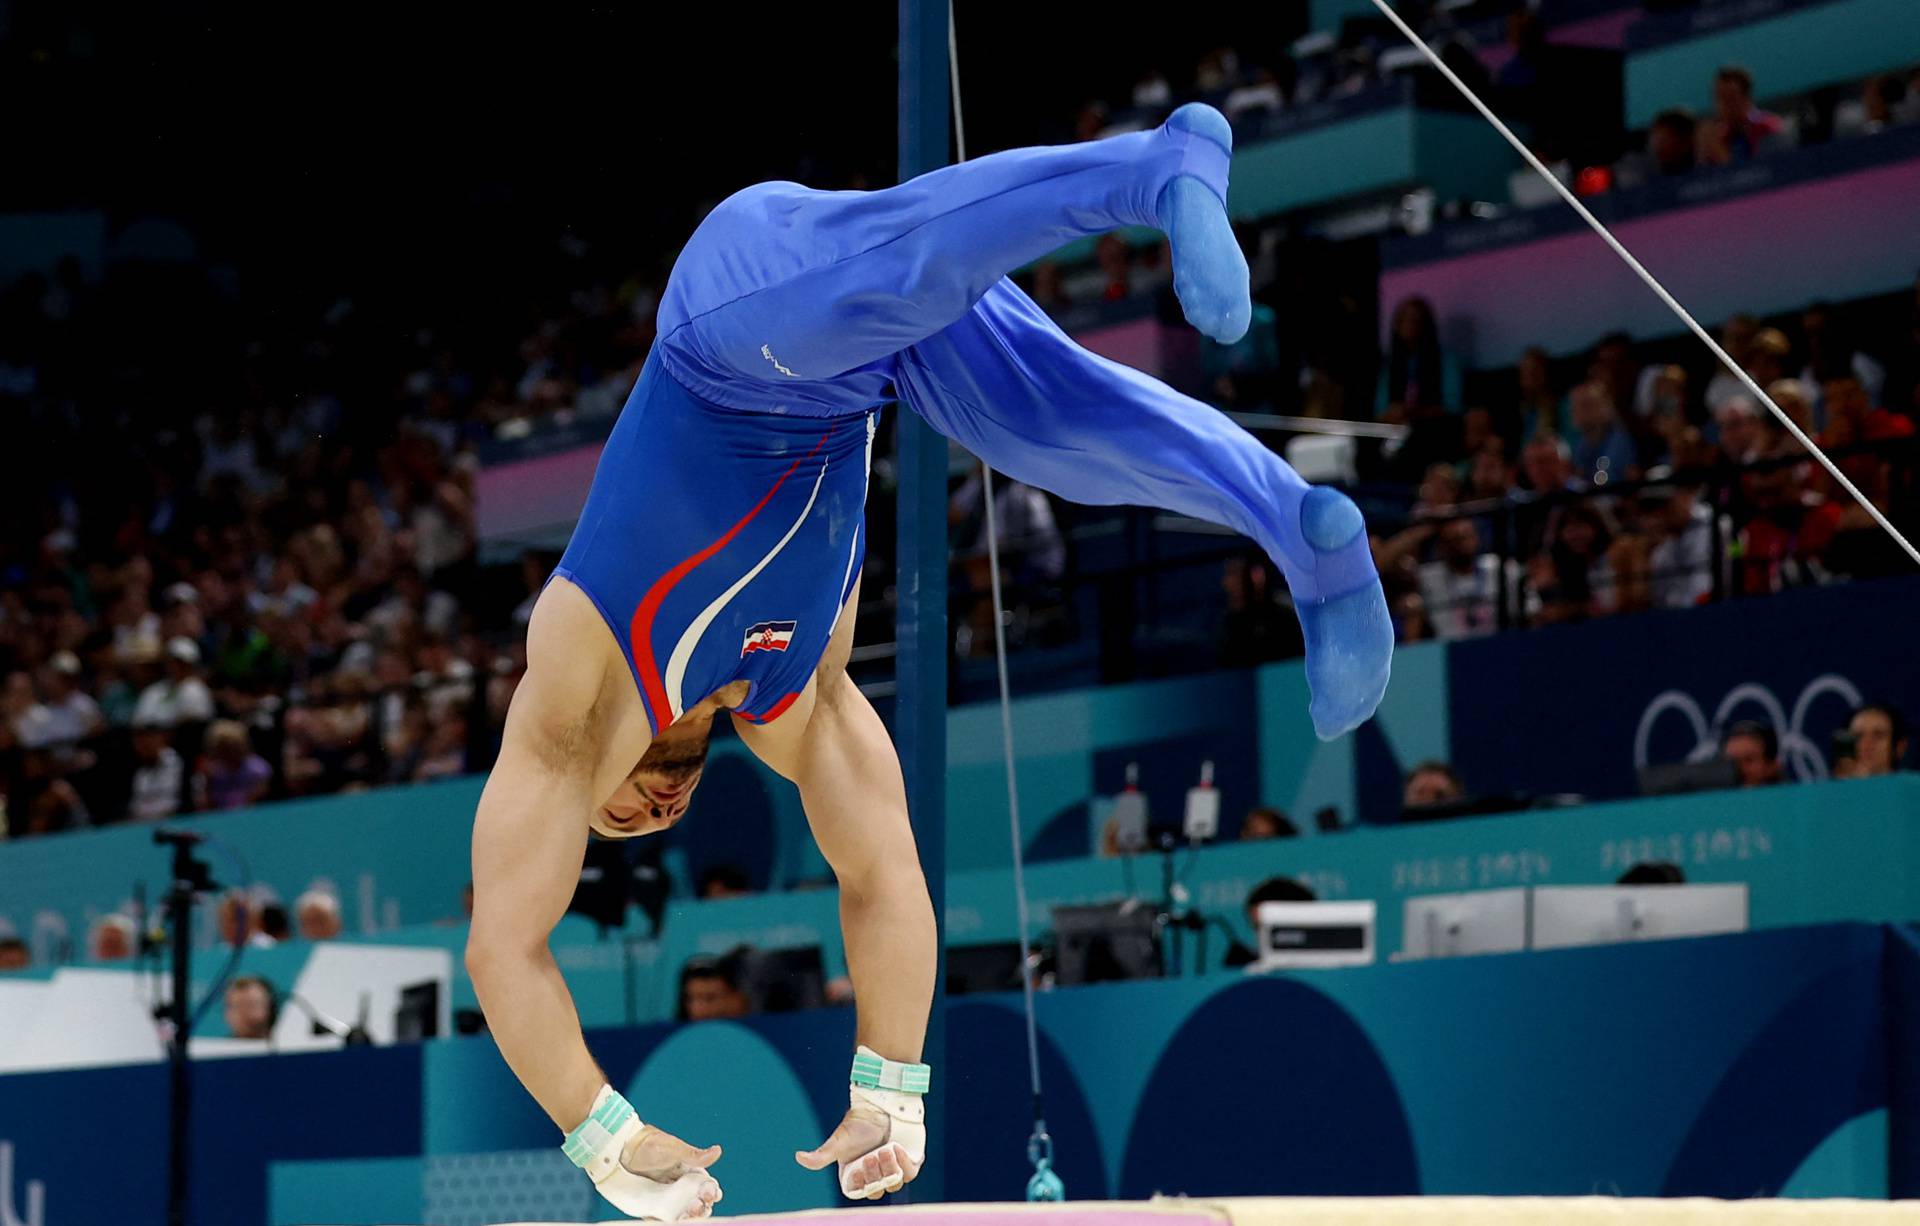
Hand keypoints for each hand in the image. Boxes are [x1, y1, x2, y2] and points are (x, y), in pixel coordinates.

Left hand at [595, 1125, 722, 1220]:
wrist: (621, 1150)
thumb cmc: (649, 1144)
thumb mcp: (672, 1149)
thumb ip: (693, 1155)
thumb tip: (717, 1151)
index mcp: (692, 1173)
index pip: (708, 1187)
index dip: (712, 1192)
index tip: (711, 1194)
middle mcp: (682, 1188)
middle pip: (699, 1203)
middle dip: (701, 1208)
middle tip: (696, 1207)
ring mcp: (668, 1200)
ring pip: (684, 1214)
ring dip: (689, 1218)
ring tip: (686, 1218)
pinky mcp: (654, 1208)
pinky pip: (665, 1219)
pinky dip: (670, 1223)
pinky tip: (673, 1224)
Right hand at [795, 1093, 924, 1200]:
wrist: (882, 1104)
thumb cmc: (859, 1123)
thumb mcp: (839, 1141)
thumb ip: (821, 1155)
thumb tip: (798, 1157)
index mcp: (858, 1174)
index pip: (861, 1192)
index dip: (861, 1185)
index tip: (858, 1169)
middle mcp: (876, 1174)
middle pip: (878, 1189)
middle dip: (874, 1175)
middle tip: (870, 1156)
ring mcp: (893, 1168)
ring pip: (895, 1183)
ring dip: (889, 1169)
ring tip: (885, 1149)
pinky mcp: (909, 1161)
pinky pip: (910, 1173)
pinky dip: (904, 1164)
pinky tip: (897, 1148)